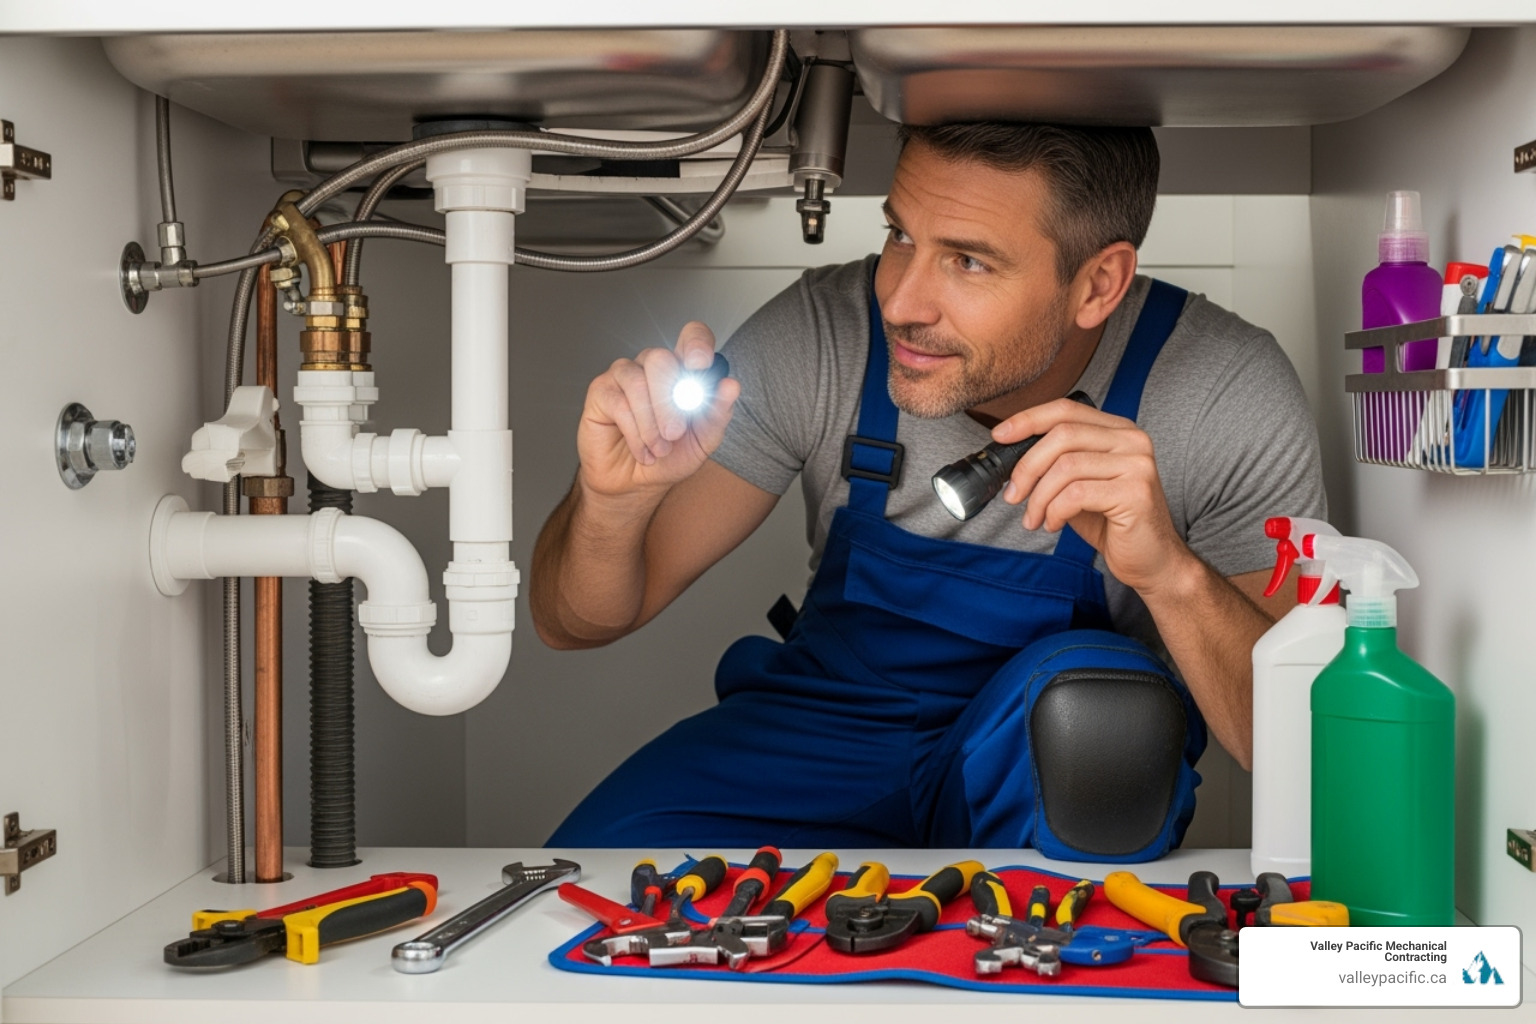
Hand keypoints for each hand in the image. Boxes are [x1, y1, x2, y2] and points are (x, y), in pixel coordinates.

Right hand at [576, 321, 739, 502]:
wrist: (638, 484)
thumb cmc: (670, 457)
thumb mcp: (703, 441)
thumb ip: (718, 414)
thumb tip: (731, 386)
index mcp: (682, 370)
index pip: (692, 336)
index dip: (696, 343)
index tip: (700, 365)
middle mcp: (652, 365)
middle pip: (661, 358)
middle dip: (670, 402)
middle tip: (675, 433)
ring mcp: (624, 375)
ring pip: (637, 381)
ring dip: (651, 422)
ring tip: (659, 449)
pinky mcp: (601, 391)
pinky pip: (618, 403)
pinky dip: (635, 433)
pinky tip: (642, 451)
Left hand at [994, 397, 1196, 596]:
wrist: (1152, 561)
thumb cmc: (1112, 523)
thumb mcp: (1077, 485)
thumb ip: (1054, 464)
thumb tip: (1010, 453)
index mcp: (1118, 431)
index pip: (1066, 410)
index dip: (1028, 420)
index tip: (999, 436)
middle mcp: (1132, 440)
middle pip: (1062, 435)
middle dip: (1027, 467)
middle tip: (1012, 496)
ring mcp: (1137, 464)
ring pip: (1065, 466)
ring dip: (1039, 497)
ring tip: (1034, 518)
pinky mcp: (1136, 493)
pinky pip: (1077, 494)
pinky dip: (1055, 511)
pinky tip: (1054, 524)